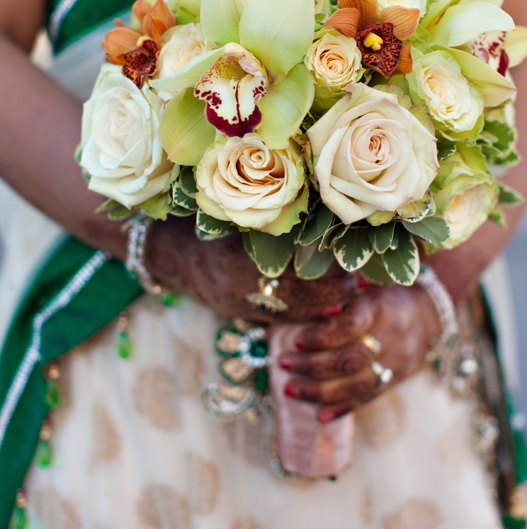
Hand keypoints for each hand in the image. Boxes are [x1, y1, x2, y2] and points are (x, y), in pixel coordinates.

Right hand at [146, 215, 360, 322]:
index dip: (327, 267)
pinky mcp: (238, 314)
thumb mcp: (232, 215)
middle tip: (360, 282)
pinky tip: (327, 309)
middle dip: (333, 291)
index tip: (353, 259)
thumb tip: (319, 209)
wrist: (165, 253)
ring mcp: (238, 304)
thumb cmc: (204, 222)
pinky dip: (304, 315)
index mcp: (240, 257)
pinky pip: (277, 319)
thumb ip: (268, 216)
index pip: (295, 268)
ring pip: (290, 312)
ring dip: (324, 306)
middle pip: (298, 295)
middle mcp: (240, 286)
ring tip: (352, 296)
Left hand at [278, 283, 439, 420]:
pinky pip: (368, 398)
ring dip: (319, 391)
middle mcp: (392, 336)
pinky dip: (342, 408)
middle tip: (283, 363)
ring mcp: (396, 362)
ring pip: (357, 384)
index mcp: (381, 307)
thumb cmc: (382, 294)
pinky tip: (318, 415)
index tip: (296, 340)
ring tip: (289, 389)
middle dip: (313, 365)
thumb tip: (300, 298)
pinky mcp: (396, 380)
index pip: (351, 325)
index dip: (322, 336)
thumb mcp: (365, 283)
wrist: (426, 315)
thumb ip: (339, 293)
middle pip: (352, 359)